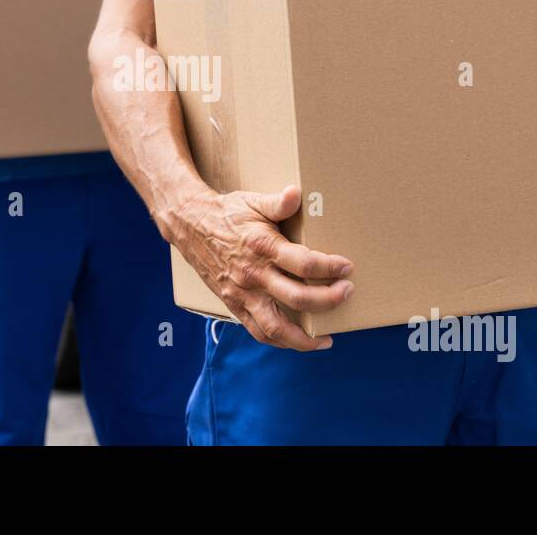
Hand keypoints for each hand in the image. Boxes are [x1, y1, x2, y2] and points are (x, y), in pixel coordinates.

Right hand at [171, 184, 352, 350]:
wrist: (190, 226)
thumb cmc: (227, 213)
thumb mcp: (253, 202)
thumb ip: (278, 202)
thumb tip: (297, 194)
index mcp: (262, 247)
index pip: (303, 263)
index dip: (330, 267)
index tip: (347, 267)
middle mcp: (253, 275)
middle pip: (298, 298)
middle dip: (328, 299)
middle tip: (346, 292)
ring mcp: (242, 294)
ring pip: (276, 327)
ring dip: (304, 338)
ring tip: (325, 339)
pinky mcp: (233, 305)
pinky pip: (258, 331)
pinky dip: (280, 342)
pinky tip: (297, 341)